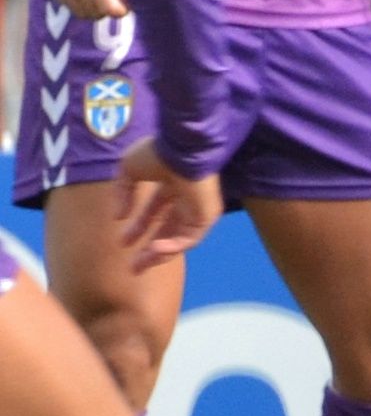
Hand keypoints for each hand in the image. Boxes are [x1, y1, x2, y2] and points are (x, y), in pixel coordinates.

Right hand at [36, 0, 120, 22]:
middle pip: (96, 14)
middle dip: (107, 13)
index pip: (107, 6)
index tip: (123, 9)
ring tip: (100, 3)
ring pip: (83, 14)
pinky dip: (81, 7)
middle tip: (112, 6)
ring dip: (94, 13)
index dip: (118, 11)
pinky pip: (71, 8)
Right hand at [111, 149, 216, 264]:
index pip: (155, 211)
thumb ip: (122, 192)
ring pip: (179, 240)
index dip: (138, 228)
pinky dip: (173, 247)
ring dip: (158, 254)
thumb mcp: (128, 170)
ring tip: (139, 266)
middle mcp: (186, 198)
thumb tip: (118, 217)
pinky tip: (153, 250)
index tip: (122, 242)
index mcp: (171, 184)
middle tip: (132, 267)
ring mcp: (198, 208)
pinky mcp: (207, 216)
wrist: (183, 149)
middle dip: (149, 249)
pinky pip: (190, 239)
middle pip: (167, 230)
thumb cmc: (158, 154)